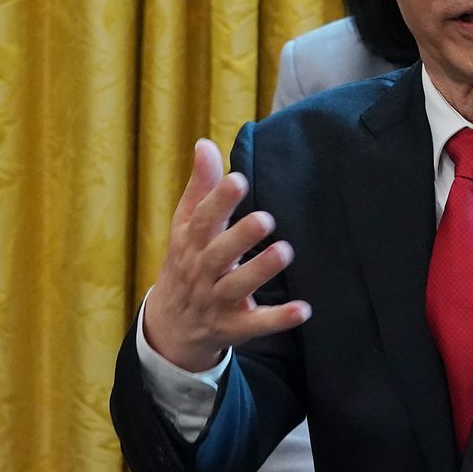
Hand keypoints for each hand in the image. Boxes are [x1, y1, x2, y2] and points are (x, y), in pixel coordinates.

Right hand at [143, 139, 310, 370]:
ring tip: (285, 251)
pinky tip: (303, 309)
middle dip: (240, 236)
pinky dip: (278, 319)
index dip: (218, 200)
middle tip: (265, 218)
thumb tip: (205, 144)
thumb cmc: (186, 263)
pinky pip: (256, 324)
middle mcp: (202, 271)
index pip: (202, 220)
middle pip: (218, 253)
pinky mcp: (233, 327)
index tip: (238, 179)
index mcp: (190, 243)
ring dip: (260, 270)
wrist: (170, 326)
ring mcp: (217, 300)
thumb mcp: (186, 227)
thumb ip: (200, 188)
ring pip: (237, 286)